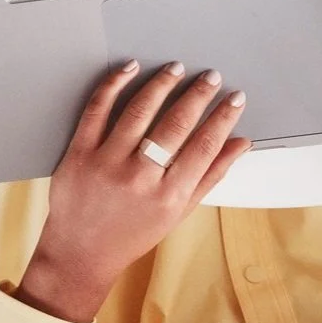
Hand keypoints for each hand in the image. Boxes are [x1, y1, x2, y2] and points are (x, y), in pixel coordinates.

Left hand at [14, 61, 249, 322]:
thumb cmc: (133, 234)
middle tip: (211, 76)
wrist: (80, 254)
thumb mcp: (179, 212)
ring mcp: (106, 164)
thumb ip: (211, 175)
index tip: (235, 97)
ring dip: (161, 84)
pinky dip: (114, 85)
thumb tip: (242, 143)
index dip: (223, 118)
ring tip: (177, 68)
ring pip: (139, 111)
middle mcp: (139, 179)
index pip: (204, 146)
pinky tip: (130, 68)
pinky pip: (97, 110)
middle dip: (198, 95)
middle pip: (175, 124)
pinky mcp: (79, 154)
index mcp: (169, 197)